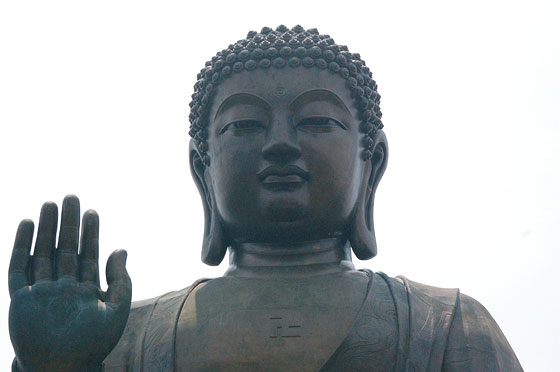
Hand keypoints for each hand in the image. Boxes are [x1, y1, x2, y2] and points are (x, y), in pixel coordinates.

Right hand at [8, 195, 131, 371]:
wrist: (64, 369)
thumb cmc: (94, 345)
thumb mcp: (116, 310)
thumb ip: (120, 280)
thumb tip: (122, 249)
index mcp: (86, 289)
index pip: (89, 253)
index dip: (91, 232)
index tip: (93, 211)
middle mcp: (63, 286)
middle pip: (65, 248)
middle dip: (68, 223)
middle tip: (71, 197)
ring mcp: (42, 291)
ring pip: (43, 252)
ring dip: (46, 229)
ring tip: (49, 204)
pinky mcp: (21, 299)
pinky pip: (19, 268)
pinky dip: (21, 247)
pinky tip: (27, 224)